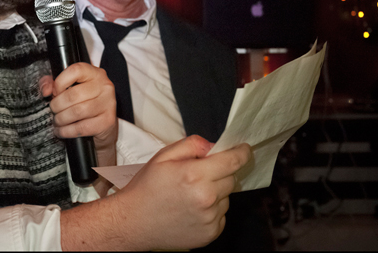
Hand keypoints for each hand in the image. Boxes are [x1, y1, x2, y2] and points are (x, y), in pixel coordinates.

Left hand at [41, 63, 117, 168]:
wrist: (103, 126)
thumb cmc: (83, 103)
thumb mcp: (68, 88)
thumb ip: (52, 83)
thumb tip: (45, 90)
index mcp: (94, 73)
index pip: (75, 71)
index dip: (59, 82)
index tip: (54, 92)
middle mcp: (104, 86)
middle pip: (73, 95)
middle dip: (57, 105)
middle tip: (53, 110)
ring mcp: (108, 104)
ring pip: (77, 112)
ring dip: (61, 119)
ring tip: (57, 121)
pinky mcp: (107, 121)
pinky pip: (82, 127)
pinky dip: (66, 131)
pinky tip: (61, 131)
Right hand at [114, 136, 251, 249]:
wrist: (133, 221)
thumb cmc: (146, 188)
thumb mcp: (163, 156)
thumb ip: (191, 145)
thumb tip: (213, 147)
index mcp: (195, 175)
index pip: (232, 161)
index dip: (242, 152)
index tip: (244, 149)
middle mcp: (206, 198)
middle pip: (231, 178)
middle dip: (221, 172)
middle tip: (199, 174)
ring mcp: (210, 218)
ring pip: (226, 198)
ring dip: (216, 192)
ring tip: (190, 195)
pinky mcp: (210, 234)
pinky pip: (221, 215)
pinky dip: (212, 210)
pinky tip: (192, 208)